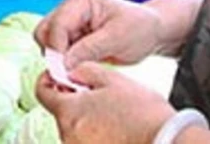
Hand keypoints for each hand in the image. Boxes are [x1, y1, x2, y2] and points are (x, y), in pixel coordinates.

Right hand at [35, 0, 164, 68]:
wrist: (152, 32)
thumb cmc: (139, 28)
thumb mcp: (118, 38)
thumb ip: (89, 48)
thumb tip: (64, 63)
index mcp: (79, 1)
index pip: (56, 25)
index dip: (58, 48)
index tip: (66, 69)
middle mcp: (69, 10)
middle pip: (44, 31)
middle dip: (53, 52)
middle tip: (70, 71)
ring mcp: (70, 24)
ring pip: (47, 43)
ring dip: (58, 59)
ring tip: (78, 70)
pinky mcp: (73, 38)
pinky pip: (58, 52)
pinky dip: (64, 63)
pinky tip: (80, 69)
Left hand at [37, 63, 174, 143]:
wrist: (167, 142)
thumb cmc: (143, 112)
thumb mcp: (113, 80)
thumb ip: (84, 72)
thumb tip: (70, 73)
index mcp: (69, 111)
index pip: (42, 93)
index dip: (47, 81)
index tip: (57, 78)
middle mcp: (68, 135)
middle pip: (60, 113)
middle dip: (72, 102)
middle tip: (95, 96)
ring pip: (74, 130)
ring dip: (85, 121)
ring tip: (111, 116)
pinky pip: (85, 142)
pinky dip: (94, 136)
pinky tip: (114, 131)